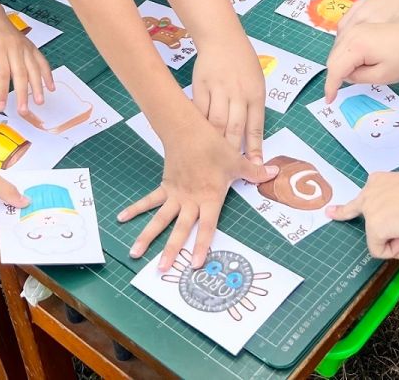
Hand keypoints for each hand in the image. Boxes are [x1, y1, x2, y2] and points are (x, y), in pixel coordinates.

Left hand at [0, 7, 53, 118]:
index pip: (2, 74)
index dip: (2, 92)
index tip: (1, 107)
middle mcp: (14, 48)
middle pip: (20, 73)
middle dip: (22, 94)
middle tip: (23, 110)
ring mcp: (25, 47)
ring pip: (34, 68)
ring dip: (38, 86)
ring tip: (39, 102)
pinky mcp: (31, 47)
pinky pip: (42, 61)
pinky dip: (47, 74)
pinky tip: (50, 87)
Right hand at [118, 121, 276, 268]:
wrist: (189, 129)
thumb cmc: (214, 146)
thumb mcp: (237, 161)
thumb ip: (254, 172)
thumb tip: (276, 173)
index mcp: (209, 198)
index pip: (207, 227)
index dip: (202, 245)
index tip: (196, 264)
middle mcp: (190, 201)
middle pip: (180, 229)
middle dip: (172, 250)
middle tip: (163, 270)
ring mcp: (175, 195)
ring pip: (160, 219)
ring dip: (147, 236)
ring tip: (135, 253)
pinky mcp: (166, 186)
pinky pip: (150, 200)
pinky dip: (136, 208)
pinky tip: (122, 218)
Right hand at [191, 38, 266, 161]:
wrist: (222, 39)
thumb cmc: (243, 62)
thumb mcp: (257, 81)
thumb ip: (254, 106)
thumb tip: (251, 135)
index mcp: (255, 93)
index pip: (256, 125)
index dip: (255, 147)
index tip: (255, 166)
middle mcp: (237, 92)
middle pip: (235, 127)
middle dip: (234, 150)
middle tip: (231, 167)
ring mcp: (218, 90)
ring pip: (216, 122)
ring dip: (216, 141)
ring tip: (214, 157)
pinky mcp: (200, 87)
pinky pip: (200, 111)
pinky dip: (200, 126)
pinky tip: (198, 137)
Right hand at [325, 18, 398, 99]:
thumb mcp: (382, 76)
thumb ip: (358, 78)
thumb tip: (346, 76)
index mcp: (355, 46)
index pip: (335, 69)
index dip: (330, 86)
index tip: (329, 100)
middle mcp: (351, 34)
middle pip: (333, 59)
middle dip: (334, 76)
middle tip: (341, 92)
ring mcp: (355, 29)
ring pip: (337, 52)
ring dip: (339, 66)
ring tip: (353, 78)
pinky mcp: (361, 28)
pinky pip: (344, 45)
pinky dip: (345, 57)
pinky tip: (357, 65)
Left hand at [327, 170, 398, 260]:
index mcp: (380, 182)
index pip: (366, 194)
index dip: (352, 202)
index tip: (333, 208)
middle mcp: (370, 194)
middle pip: (354, 208)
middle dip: (341, 213)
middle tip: (330, 212)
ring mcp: (370, 212)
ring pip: (378, 237)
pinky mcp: (373, 228)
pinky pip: (381, 250)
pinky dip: (397, 252)